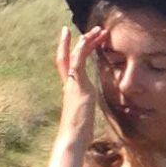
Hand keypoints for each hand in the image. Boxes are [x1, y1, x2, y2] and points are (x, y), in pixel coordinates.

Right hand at [55, 25, 105, 144]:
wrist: (73, 137)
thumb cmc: (79, 131)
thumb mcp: (86, 114)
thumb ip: (87, 105)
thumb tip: (92, 106)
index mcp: (70, 89)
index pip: (67, 65)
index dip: (69, 52)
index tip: (75, 40)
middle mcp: (69, 84)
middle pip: (68, 56)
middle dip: (77, 41)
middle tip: (86, 29)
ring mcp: (72, 83)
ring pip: (76, 55)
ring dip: (86, 41)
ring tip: (98, 30)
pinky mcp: (77, 85)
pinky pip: (77, 63)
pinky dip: (81, 50)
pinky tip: (87, 40)